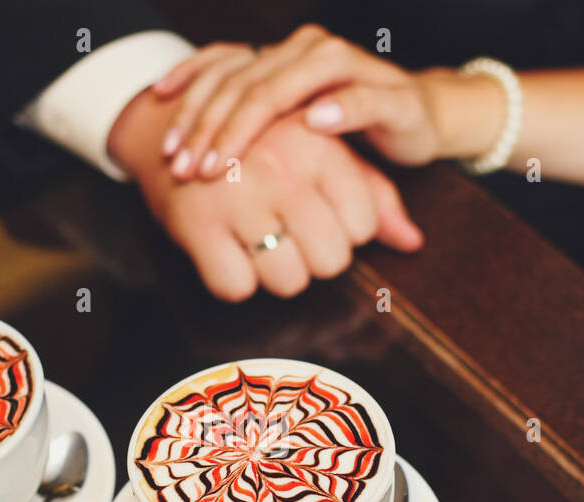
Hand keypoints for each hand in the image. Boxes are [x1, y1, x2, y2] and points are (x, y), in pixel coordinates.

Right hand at [108, 87, 422, 301]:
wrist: (170, 131)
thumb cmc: (261, 150)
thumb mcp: (321, 154)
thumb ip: (372, 195)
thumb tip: (413, 243)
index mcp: (317, 145)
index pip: (363, 225)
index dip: (344, 231)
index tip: (318, 214)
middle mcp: (281, 169)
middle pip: (331, 260)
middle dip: (313, 257)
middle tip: (287, 233)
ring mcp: (237, 199)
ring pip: (288, 281)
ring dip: (275, 273)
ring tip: (257, 240)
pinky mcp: (197, 226)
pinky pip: (236, 288)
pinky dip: (233, 280)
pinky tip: (227, 249)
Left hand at [152, 25, 499, 179]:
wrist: (420, 118)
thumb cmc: (345, 126)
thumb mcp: (287, 128)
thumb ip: (244, 127)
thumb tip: (179, 150)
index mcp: (281, 57)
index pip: (223, 70)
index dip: (189, 105)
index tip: (164, 146)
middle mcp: (308, 51)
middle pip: (245, 83)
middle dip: (208, 127)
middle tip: (185, 167)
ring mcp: (349, 67)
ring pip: (287, 87)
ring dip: (249, 125)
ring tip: (222, 161)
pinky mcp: (389, 93)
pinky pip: (358, 96)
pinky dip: (337, 108)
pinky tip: (313, 126)